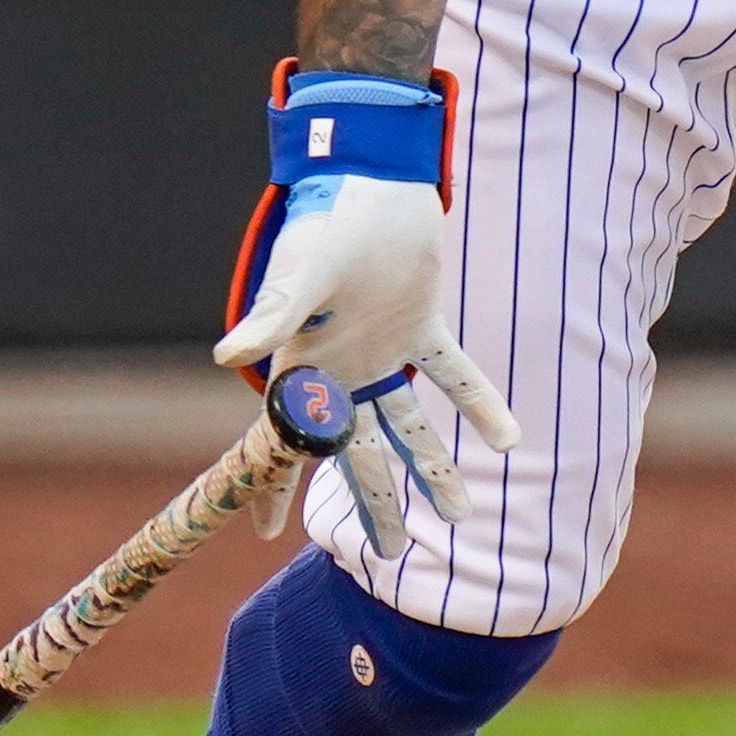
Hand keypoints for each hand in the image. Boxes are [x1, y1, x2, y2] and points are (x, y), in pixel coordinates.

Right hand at [212, 71, 520, 555]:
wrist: (376, 178)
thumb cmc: (327, 221)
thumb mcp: (299, 273)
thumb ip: (271, 316)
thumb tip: (226, 356)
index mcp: (303, 364)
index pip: (282, 439)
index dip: (272, 485)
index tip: (267, 532)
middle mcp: (340, 367)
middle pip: (355, 450)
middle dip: (373, 502)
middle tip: (389, 557)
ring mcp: (382, 350)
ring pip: (407, 425)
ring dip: (431, 469)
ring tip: (461, 517)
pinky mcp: (421, 325)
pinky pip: (453, 376)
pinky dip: (479, 406)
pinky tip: (508, 440)